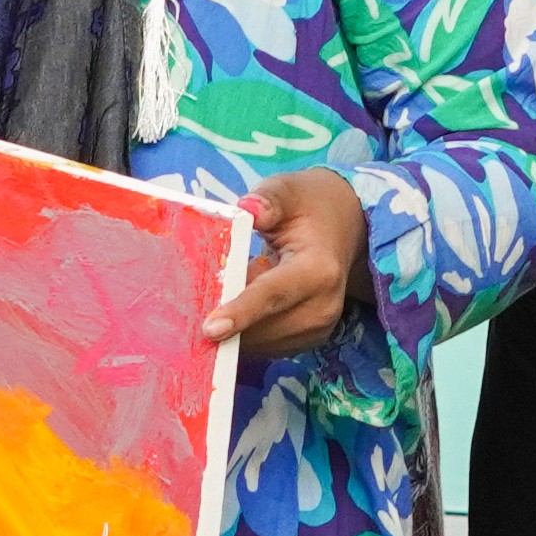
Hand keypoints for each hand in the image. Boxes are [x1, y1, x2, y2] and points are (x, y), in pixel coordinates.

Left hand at [212, 172, 370, 358]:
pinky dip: (243, 332)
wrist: (343, 227)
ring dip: (233, 328)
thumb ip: (267, 200)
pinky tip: (236, 307)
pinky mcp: (308, 340)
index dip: (240, 312)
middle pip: (262, 327)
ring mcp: (318, 328)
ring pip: (260, 341)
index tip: (210, 328)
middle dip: (225, 321)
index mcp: (319, 269)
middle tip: (192, 302)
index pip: (273, 294)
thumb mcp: (287, 191)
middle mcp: (323, 306)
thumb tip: (248, 210)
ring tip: (222, 294)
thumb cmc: (308, 206)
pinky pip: (264, 345)